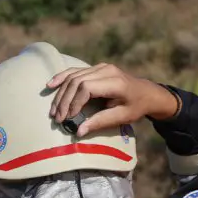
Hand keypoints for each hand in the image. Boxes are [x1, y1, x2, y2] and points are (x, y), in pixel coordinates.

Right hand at [47, 63, 179, 136]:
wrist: (147, 92)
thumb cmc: (136, 106)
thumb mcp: (122, 117)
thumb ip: (101, 122)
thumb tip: (79, 131)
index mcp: (115, 82)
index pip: (86, 87)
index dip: (74, 102)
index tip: (69, 118)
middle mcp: (106, 70)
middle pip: (77, 81)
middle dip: (64, 100)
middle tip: (57, 118)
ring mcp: (100, 66)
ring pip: (73, 77)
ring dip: (61, 93)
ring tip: (53, 110)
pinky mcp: (95, 67)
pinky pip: (74, 71)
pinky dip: (61, 78)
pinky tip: (50, 85)